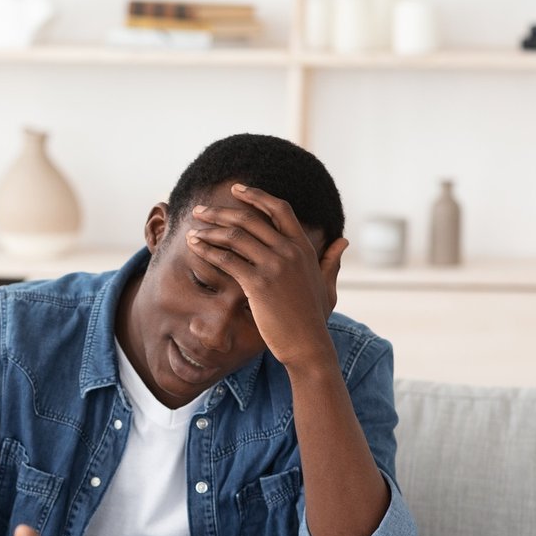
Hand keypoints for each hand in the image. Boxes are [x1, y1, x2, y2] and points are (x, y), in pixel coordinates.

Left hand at [187, 183, 347, 370]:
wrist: (308, 345)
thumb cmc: (315, 319)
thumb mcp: (328, 285)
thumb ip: (331, 261)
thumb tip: (342, 241)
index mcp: (304, 247)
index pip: (280, 209)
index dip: (256, 195)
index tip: (236, 189)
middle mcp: (289, 251)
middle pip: (250, 219)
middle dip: (221, 211)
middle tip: (200, 210)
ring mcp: (274, 266)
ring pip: (235, 236)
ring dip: (210, 230)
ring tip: (192, 230)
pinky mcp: (258, 284)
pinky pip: (228, 260)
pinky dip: (209, 251)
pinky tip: (195, 247)